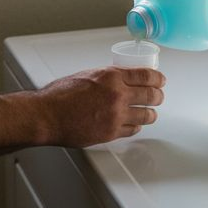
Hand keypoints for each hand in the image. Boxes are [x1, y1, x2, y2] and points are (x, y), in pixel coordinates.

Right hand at [36, 67, 166, 146]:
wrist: (47, 116)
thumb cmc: (59, 95)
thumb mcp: (86, 75)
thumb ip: (106, 77)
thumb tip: (119, 78)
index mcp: (111, 77)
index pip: (146, 76)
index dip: (158, 79)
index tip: (160, 81)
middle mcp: (117, 95)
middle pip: (151, 95)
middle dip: (158, 96)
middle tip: (158, 96)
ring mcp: (115, 115)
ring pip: (146, 115)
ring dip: (151, 114)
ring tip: (150, 113)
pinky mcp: (111, 132)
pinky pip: (132, 130)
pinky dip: (136, 126)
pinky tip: (135, 124)